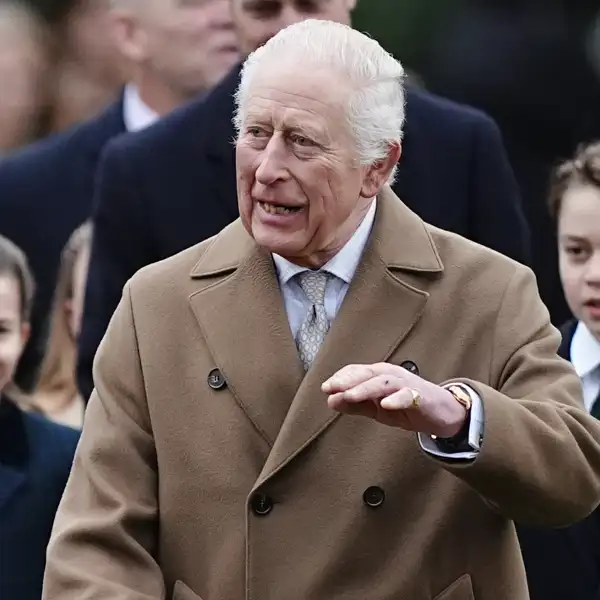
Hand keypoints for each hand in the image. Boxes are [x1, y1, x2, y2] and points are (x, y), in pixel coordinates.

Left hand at [322, 363, 466, 437]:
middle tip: (332, 388)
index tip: (325, 388)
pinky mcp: (421, 397)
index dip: (341, 378)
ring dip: (365, 388)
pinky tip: (385, 405)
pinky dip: (396, 399)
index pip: (357, 371)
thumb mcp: (377, 409)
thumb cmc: (407, 406)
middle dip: (348, 380)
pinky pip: (408, 396)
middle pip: (367, 374)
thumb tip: (330, 401)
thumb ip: (356, 405)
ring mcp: (407, 384)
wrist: (442, 414)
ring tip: (350, 396)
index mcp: (379, 375)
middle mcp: (391, 375)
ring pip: (383, 383)